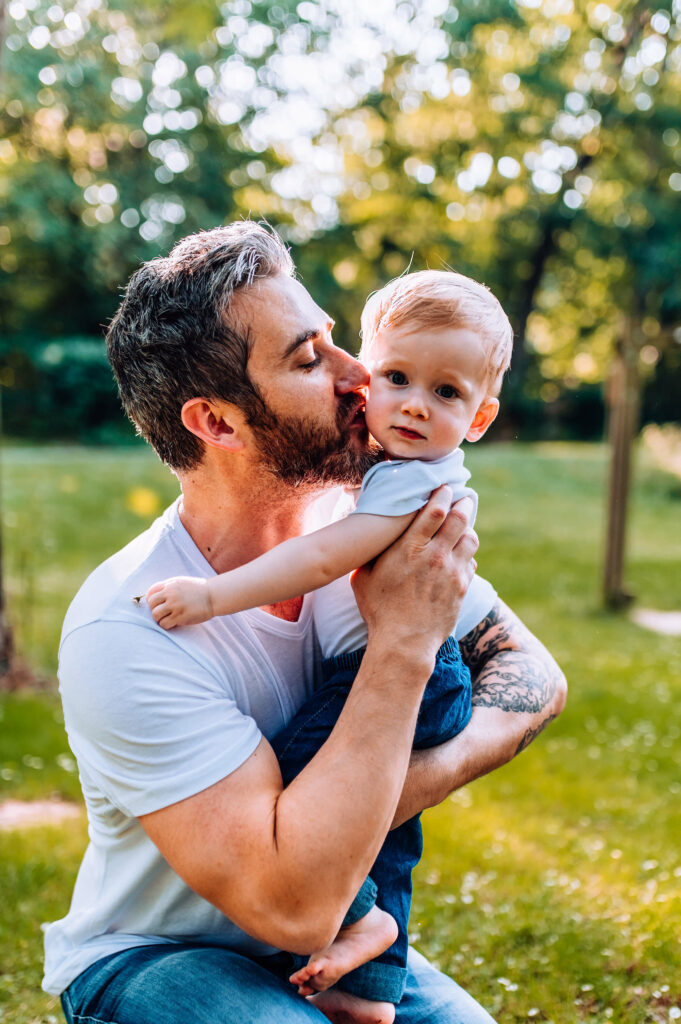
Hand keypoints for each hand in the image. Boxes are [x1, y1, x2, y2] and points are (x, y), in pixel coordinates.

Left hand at [146, 576, 213, 628]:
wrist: (213, 596)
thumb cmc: (198, 589)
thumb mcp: (182, 582)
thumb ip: (168, 586)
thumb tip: (153, 595)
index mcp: (170, 585)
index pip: (150, 592)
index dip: (151, 599)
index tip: (156, 604)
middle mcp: (171, 594)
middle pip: (151, 604)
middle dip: (155, 609)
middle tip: (162, 612)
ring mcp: (175, 605)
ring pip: (156, 615)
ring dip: (159, 618)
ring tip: (167, 618)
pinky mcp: (180, 617)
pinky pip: (165, 624)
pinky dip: (166, 625)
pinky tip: (173, 623)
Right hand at [351, 489, 477, 665]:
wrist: (404, 643)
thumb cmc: (379, 610)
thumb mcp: (363, 577)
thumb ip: (369, 554)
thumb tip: (363, 537)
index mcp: (409, 549)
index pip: (434, 510)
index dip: (442, 495)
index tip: (444, 488)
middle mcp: (435, 556)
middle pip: (459, 518)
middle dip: (463, 504)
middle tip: (463, 498)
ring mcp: (452, 572)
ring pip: (470, 539)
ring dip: (468, 528)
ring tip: (463, 525)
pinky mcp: (462, 588)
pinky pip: (471, 563)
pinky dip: (467, 555)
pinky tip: (460, 555)